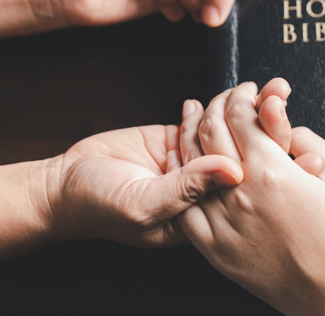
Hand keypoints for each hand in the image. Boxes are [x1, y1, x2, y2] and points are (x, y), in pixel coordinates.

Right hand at [46, 123, 242, 247]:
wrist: (62, 184)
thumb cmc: (98, 208)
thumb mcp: (143, 204)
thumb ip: (187, 188)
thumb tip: (233, 171)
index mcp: (200, 220)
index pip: (240, 194)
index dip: (256, 167)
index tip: (262, 142)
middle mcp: (201, 191)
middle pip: (238, 162)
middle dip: (249, 137)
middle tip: (250, 113)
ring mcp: (190, 164)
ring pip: (223, 139)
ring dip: (227, 118)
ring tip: (223, 104)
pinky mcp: (176, 140)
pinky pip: (201, 124)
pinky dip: (204, 111)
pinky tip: (193, 107)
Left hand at [175, 83, 324, 315]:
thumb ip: (309, 140)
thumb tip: (283, 122)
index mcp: (272, 170)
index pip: (239, 115)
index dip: (241, 94)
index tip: (249, 89)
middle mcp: (240, 192)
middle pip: (211, 131)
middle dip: (217, 105)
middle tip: (227, 98)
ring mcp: (221, 222)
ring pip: (190, 164)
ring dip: (192, 132)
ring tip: (199, 116)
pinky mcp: (212, 247)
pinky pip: (184, 205)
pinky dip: (181, 177)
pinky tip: (184, 162)